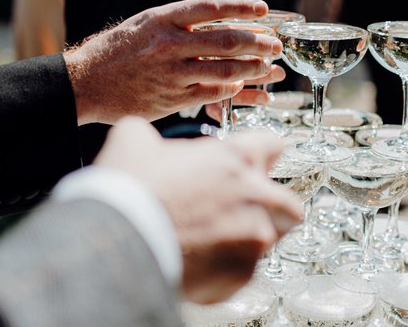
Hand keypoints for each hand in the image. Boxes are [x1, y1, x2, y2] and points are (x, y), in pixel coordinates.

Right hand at [65, 0, 283, 124]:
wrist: (86, 83)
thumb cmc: (117, 50)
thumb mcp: (145, 23)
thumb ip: (179, 22)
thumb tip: (220, 20)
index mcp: (163, 19)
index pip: (212, 7)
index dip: (242, 6)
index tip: (262, 9)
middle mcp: (170, 44)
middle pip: (227, 40)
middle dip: (258, 42)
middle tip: (275, 45)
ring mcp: (172, 73)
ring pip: (226, 69)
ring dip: (253, 68)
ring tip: (267, 66)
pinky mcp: (172, 98)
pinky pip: (212, 93)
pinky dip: (232, 89)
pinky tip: (243, 85)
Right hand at [95, 117, 302, 303]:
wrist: (120, 240)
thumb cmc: (130, 190)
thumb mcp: (133, 139)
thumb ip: (151, 135)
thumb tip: (143, 138)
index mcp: (236, 158)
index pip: (272, 146)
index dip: (260, 154)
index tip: (251, 163)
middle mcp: (255, 195)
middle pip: (287, 201)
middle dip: (270, 206)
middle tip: (242, 210)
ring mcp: (253, 236)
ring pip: (269, 237)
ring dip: (249, 237)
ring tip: (216, 240)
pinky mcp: (241, 273)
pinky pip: (244, 270)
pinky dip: (226, 268)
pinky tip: (201, 263)